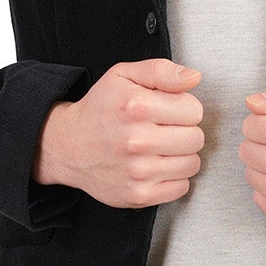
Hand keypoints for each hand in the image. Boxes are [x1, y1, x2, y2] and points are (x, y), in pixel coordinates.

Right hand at [35, 58, 204, 209]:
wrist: (68, 146)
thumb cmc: (100, 108)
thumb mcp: (124, 75)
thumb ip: (161, 70)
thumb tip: (193, 78)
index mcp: (136, 107)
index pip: (194, 110)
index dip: (184, 107)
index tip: (167, 110)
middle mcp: (137, 141)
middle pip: (196, 138)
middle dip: (185, 131)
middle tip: (164, 129)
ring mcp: (137, 172)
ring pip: (192, 164)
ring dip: (181, 155)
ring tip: (160, 147)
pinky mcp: (138, 195)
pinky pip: (182, 187)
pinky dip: (173, 177)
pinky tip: (156, 165)